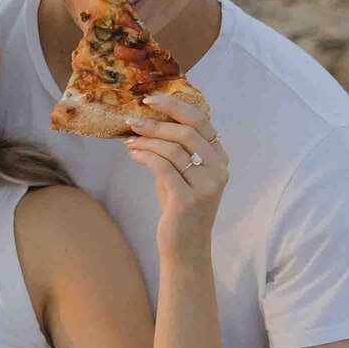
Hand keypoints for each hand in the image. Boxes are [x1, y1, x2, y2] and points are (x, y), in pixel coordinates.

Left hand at [123, 95, 227, 258]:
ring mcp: (206, 186)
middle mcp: (218, 170)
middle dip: (156, 123)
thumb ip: (174, 149)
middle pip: (187, 132)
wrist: (185, 248)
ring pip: (173, 149)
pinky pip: (162, 167)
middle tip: (132, 120)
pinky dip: (144, 157)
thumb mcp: (181, 174)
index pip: (202, 121)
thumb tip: (147, 122)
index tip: (150, 99)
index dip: (175, 106)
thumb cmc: (179, 209)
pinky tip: (133, 154)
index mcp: (220, 159)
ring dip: (146, 141)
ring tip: (129, 141)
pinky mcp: (189, 200)